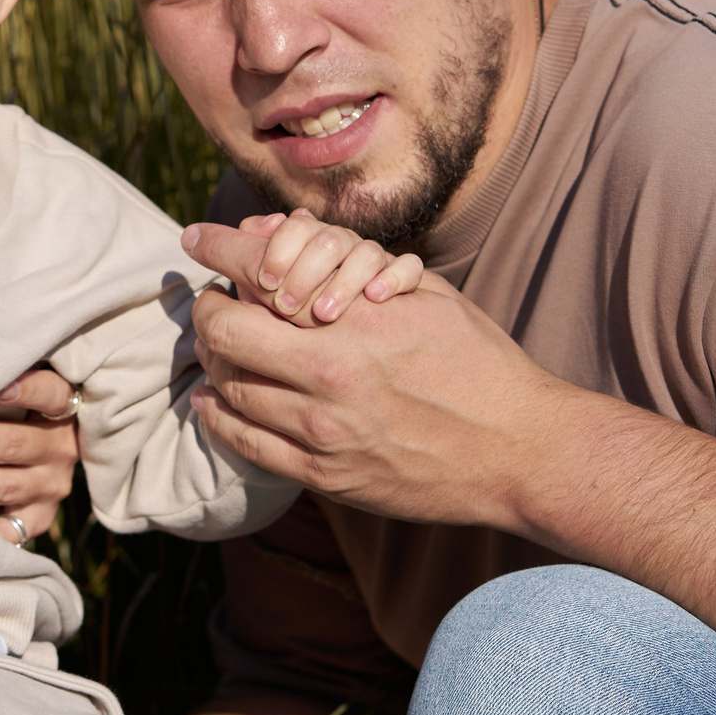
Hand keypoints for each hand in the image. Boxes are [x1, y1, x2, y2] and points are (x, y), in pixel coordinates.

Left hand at [0, 367, 79, 540]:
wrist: (50, 451)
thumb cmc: (17, 404)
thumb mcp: (24, 382)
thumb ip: (3, 371)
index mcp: (64, 409)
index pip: (52, 395)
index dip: (26, 390)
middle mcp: (62, 448)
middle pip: (14, 444)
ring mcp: (51, 486)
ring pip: (4, 484)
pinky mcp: (40, 516)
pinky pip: (11, 529)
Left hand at [178, 221, 568, 532]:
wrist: (519, 450)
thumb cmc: (478, 364)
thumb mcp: (427, 297)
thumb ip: (359, 269)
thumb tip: (301, 238)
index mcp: (355, 322)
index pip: (255, 273)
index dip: (216, 250)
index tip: (196, 240)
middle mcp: (330, 376)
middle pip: (223, 334)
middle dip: (207, 309)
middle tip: (211, 302)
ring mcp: (324, 433)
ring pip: (229, 390)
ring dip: (213, 362)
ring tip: (217, 348)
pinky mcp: (326, 476)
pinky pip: (246, 445)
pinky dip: (220, 417)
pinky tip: (216, 402)